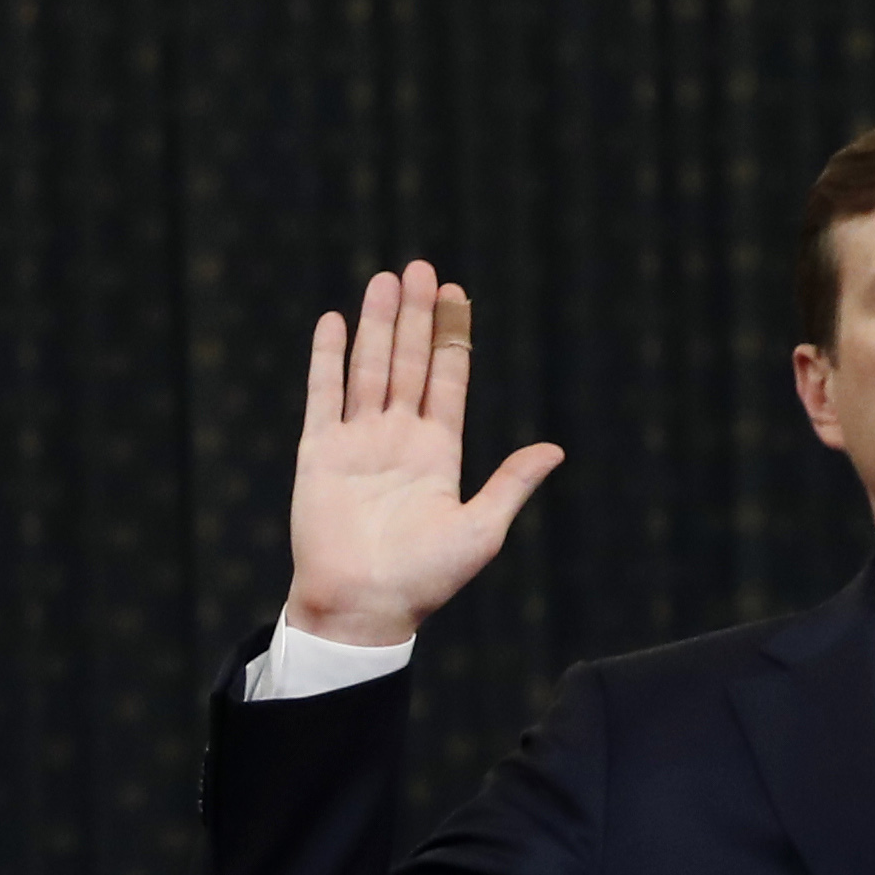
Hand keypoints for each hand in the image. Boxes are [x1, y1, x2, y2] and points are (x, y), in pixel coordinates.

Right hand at [282, 263, 564, 647]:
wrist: (362, 607)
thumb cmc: (423, 580)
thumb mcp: (481, 530)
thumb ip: (511, 484)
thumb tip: (554, 450)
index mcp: (438, 452)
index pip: (447, 379)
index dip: (452, 335)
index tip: (456, 294)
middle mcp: (397, 438)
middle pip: (410, 361)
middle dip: (416, 316)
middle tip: (421, 268)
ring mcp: (357, 442)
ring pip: (369, 368)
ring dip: (377, 324)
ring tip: (385, 280)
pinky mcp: (319, 453)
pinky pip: (323, 395)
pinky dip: (327, 358)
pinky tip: (333, 322)